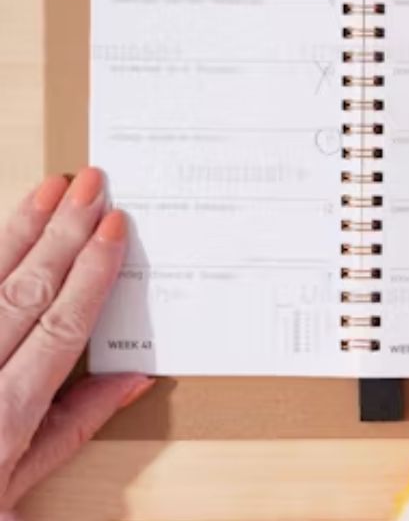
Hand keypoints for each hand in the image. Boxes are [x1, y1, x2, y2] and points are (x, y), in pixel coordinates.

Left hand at [0, 169, 151, 514]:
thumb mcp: (13, 493)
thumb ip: (69, 430)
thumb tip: (130, 380)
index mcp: (4, 417)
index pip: (62, 325)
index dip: (93, 271)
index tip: (115, 227)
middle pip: (26, 290)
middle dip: (65, 232)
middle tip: (92, 184)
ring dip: (20, 230)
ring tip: (50, 189)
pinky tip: (1, 229)